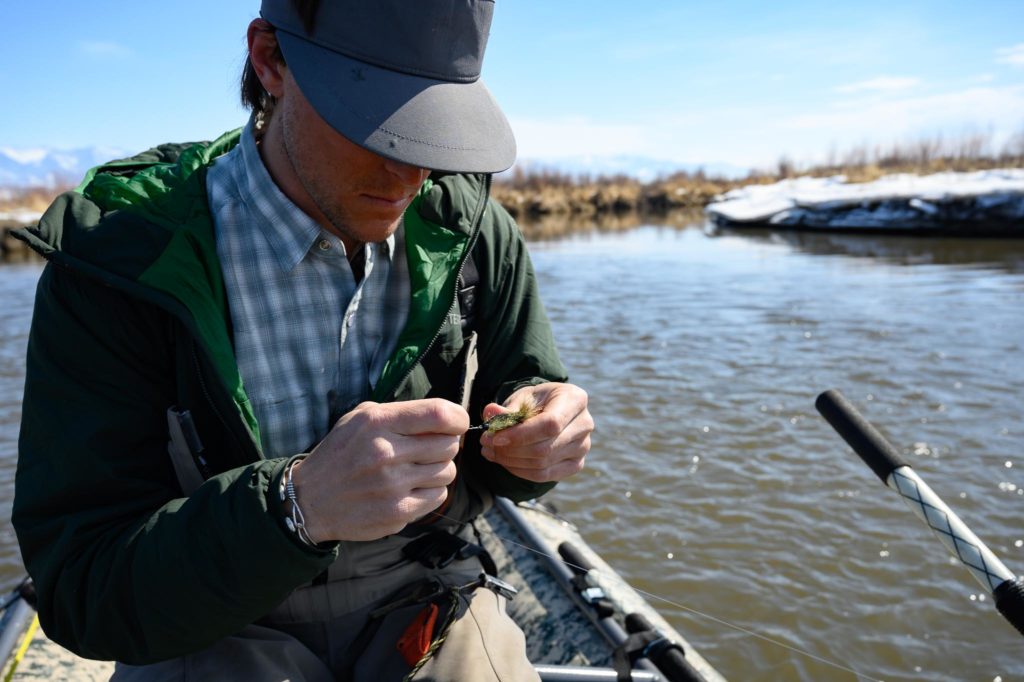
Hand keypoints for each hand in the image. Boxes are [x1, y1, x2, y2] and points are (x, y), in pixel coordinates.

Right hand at [290, 399, 468, 542]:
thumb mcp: (360, 418)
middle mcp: (386, 453)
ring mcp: (393, 486)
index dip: (458, 418)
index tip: (457, 423)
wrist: (310, 500)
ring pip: (448, 471)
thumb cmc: (342, 453)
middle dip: (445, 444)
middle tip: (428, 449)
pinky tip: (411, 488)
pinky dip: (431, 491)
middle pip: (449, 445)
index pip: (439, 414)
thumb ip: (401, 413)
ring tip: (416, 469)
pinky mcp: (398, 513)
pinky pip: (438, 496)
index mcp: (378, 423)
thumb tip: (448, 418)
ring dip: (439, 469)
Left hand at [479, 383, 592, 482]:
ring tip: (491, 451)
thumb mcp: (522, 398)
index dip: (521, 434)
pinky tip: (505, 461)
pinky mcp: (575, 464)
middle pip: (546, 448)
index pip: (551, 424)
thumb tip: (490, 413)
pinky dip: (520, 471)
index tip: (495, 437)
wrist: (551, 410)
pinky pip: (545, 475)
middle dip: (510, 450)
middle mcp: (585, 424)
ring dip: (511, 461)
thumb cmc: (537, 401)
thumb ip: (507, 409)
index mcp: (575, 399)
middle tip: (486, 444)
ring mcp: (583, 447)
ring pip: (543, 464)